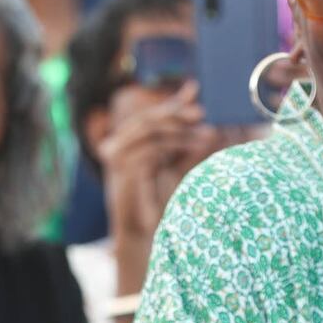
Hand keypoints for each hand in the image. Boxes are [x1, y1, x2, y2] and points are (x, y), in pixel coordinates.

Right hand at [99, 83, 222, 245]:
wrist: (142, 234)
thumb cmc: (159, 201)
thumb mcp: (175, 163)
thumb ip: (184, 139)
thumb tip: (201, 113)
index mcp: (124, 143)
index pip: (149, 116)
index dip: (171, 102)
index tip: (195, 88)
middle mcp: (114, 146)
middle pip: (147, 120)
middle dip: (176, 112)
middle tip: (202, 112)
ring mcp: (115, 158)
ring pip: (150, 132)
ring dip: (182, 131)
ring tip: (208, 134)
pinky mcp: (122, 171)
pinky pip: (152, 149)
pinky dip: (177, 146)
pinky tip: (198, 147)